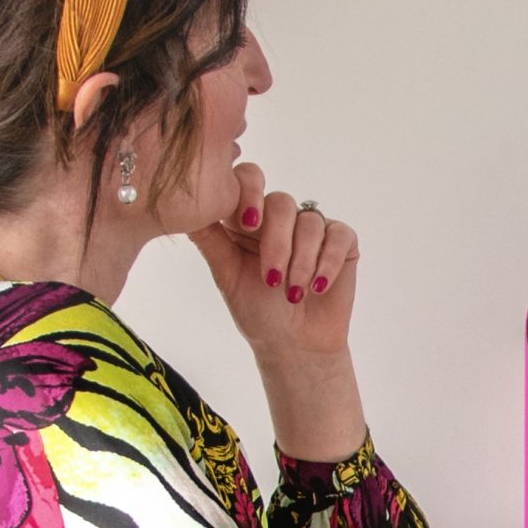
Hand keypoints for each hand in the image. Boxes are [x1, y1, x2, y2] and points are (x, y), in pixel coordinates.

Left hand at [190, 163, 367, 458]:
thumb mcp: (227, 275)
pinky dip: (328, 262)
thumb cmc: (258, 312)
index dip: (249, 194)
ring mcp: (312, 228)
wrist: (295, 346)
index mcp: (248, 217)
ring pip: (310, 221)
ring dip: (302, 260)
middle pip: (282, 202)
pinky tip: (318, 287)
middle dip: (277, 243)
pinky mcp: (342, 242)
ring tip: (294, 293)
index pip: (248, 180)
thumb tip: (185, 209)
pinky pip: (340, 236)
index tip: (248, 225)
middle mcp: (280, 217)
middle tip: (272, 279)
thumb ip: (210, 240)